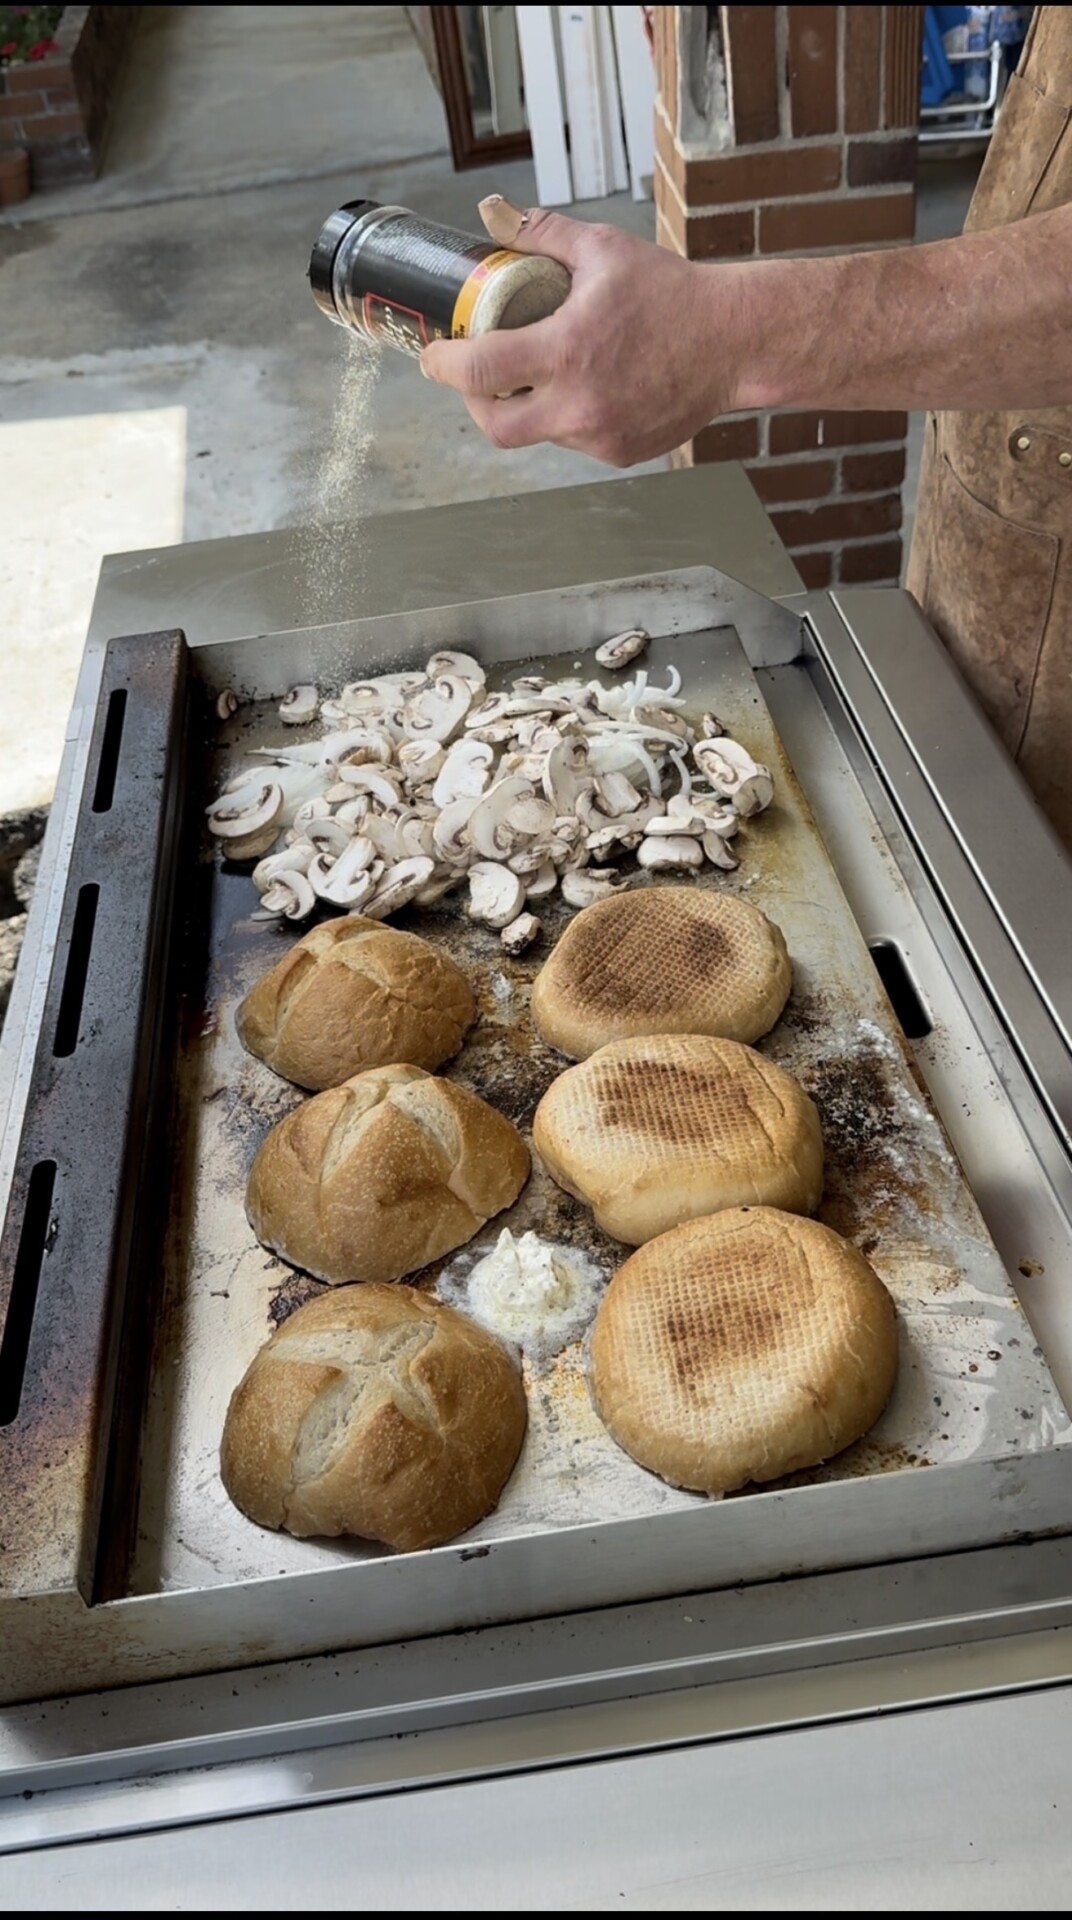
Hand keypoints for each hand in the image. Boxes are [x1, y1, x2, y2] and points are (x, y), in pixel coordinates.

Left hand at [420, 197, 736, 466]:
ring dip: (527, 407)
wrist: (735, 342)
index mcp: (568, 351)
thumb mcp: (605, 249)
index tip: (433, 356)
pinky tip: (586, 390)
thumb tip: (492, 214)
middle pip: (495, 427)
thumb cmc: (672, 293)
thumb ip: (543, 234)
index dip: (443, 366)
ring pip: (538, 434)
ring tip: (542, 373)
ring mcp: (601, 435)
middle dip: (474, 403)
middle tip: (474, 378)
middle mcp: (580, 404)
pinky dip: (567, 418)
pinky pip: (575, 441)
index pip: (479, 371)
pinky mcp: (621, 452)